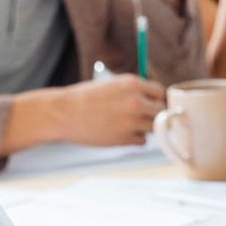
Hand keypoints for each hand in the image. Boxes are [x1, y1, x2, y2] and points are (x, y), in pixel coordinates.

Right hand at [45, 75, 164, 145]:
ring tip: (127, 124)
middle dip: (153, 114)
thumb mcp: (113, 84)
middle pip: (162, 111)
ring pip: (154, 128)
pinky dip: (135, 139)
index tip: (148, 103)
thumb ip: (135, 90)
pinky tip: (120, 133)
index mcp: (133, 84)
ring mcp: (131, 122)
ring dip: (145, 128)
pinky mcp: (124, 139)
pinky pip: (142, 141)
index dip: (155, 99)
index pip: (160, 92)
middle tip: (140, 117)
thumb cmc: (86, 98)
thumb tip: (156, 101)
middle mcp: (135, 102)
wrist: (64, 113)